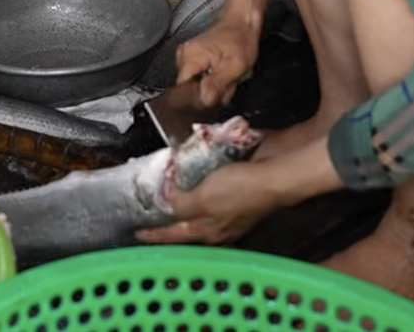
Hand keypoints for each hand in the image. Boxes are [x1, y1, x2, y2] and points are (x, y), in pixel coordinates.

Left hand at [137, 161, 279, 245]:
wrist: (275, 176)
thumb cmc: (240, 190)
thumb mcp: (203, 199)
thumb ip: (181, 203)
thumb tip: (166, 202)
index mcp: (208, 232)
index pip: (174, 235)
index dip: (155, 234)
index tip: (138, 235)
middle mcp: (218, 226)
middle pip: (187, 228)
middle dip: (170, 223)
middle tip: (152, 216)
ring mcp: (230, 212)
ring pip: (199, 213)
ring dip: (185, 205)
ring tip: (170, 196)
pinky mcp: (239, 194)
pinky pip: (212, 194)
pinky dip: (200, 188)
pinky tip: (195, 177)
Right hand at [175, 18, 260, 107]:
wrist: (242, 23)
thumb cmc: (241, 39)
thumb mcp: (235, 65)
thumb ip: (218, 83)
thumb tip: (204, 100)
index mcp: (189, 58)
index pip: (184, 91)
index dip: (202, 97)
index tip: (219, 93)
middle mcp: (183, 57)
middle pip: (191, 89)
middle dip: (211, 91)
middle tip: (228, 82)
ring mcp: (186, 57)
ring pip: (196, 85)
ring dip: (213, 86)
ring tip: (226, 75)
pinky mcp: (192, 58)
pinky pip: (199, 77)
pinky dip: (212, 79)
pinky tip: (221, 72)